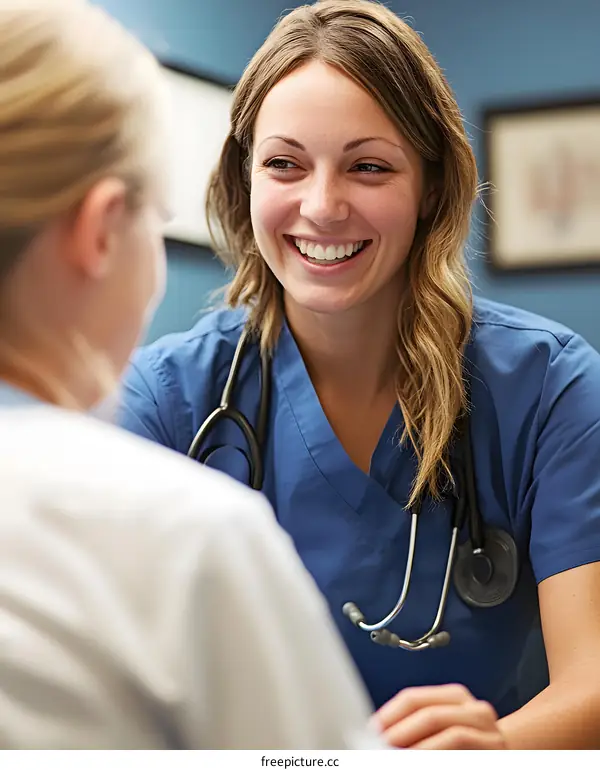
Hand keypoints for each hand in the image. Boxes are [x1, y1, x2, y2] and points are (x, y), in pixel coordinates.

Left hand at [372, 683, 506, 748]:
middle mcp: (476, 710)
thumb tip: (376, 733)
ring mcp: (490, 734)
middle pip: (429, 714)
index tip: (370, 731)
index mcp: (456, 696)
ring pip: (451, 736)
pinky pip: (462, 754)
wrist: (507, 756)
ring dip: (419, 750)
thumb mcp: (440, 724)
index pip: (414, 698)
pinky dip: (437, 758)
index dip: (389, 715)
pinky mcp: (496, 754)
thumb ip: (414, 724)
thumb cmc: (464, 745)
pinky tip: (421, 763)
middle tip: (379, 746)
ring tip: (396, 756)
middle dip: (400, 733)